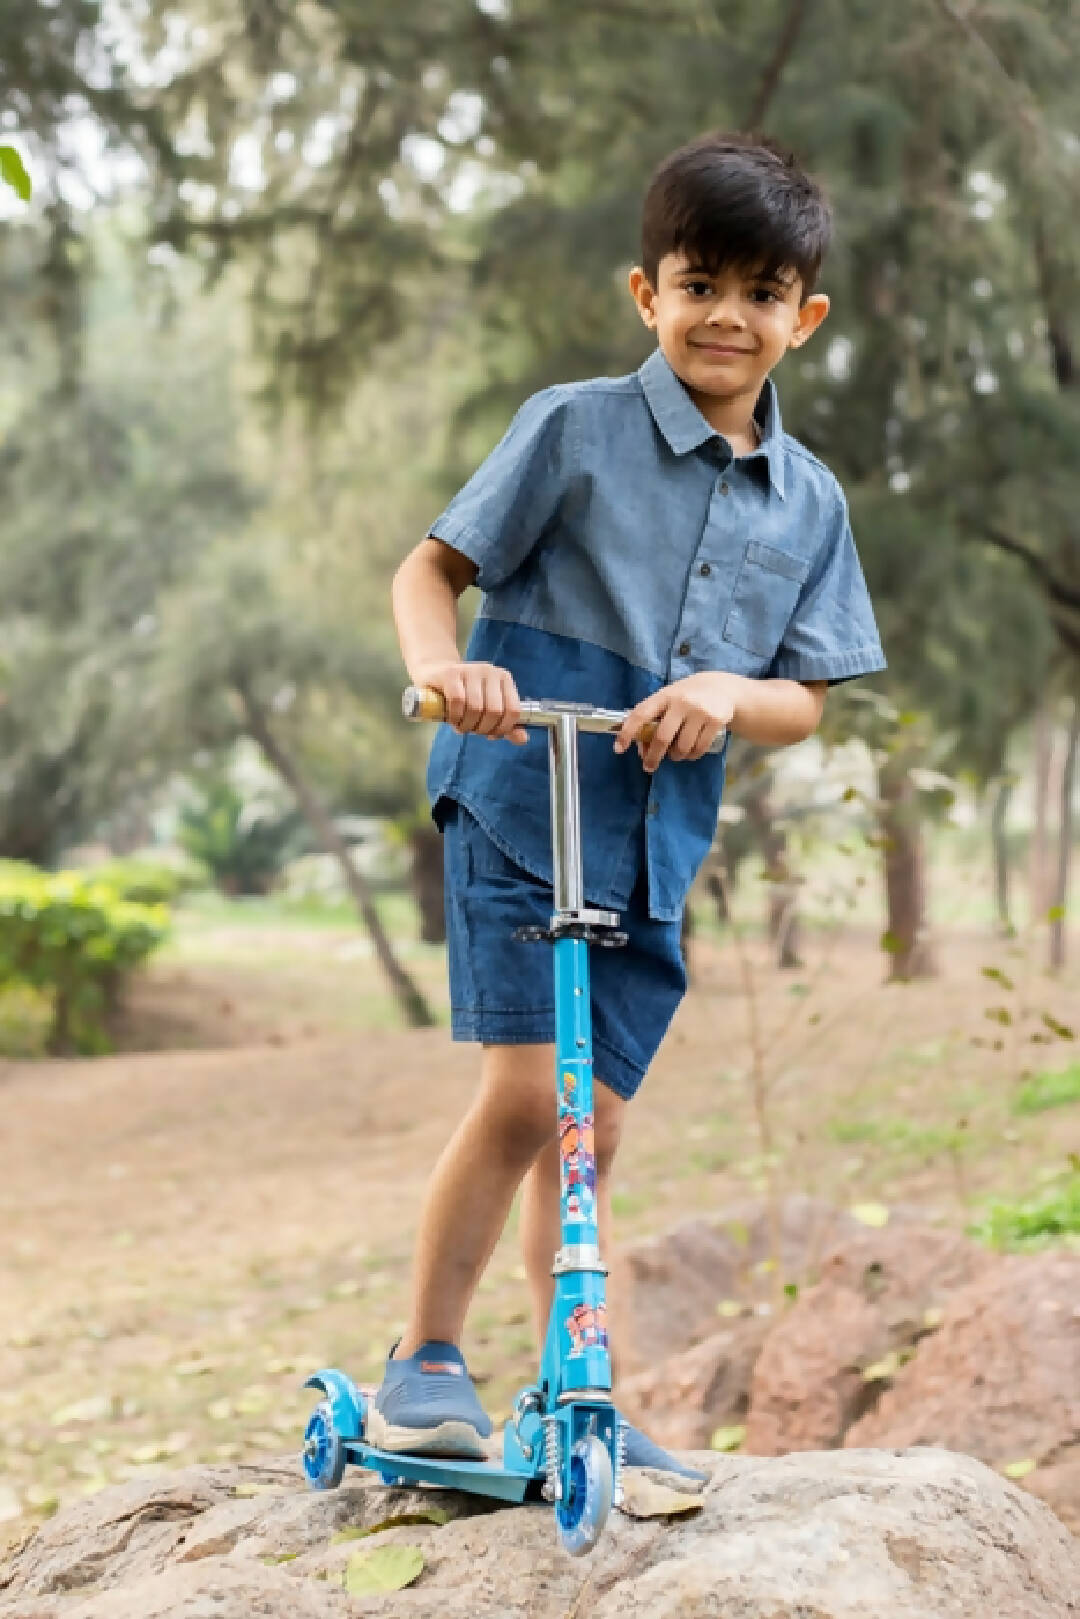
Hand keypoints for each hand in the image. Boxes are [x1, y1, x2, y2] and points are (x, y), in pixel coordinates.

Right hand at [413, 659, 526, 744]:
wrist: (435, 674)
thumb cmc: (464, 696)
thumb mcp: (487, 710)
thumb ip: (506, 725)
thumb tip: (523, 739)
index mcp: (504, 679)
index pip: (513, 710)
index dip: (502, 729)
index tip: (490, 734)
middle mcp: (490, 671)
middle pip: (494, 711)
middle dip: (482, 729)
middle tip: (472, 730)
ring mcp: (471, 670)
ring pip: (475, 708)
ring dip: (467, 725)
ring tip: (461, 726)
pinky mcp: (451, 673)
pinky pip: (457, 701)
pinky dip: (455, 716)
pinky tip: (452, 719)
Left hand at [613, 672, 740, 771]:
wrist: (722, 688)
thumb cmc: (687, 697)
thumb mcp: (668, 701)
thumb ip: (653, 722)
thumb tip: (642, 750)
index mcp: (664, 696)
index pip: (641, 714)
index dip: (627, 732)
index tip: (619, 749)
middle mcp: (681, 702)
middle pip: (662, 737)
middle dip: (653, 756)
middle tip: (649, 767)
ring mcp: (700, 711)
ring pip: (682, 747)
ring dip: (675, 756)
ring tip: (675, 754)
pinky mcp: (716, 721)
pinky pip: (699, 749)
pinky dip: (691, 756)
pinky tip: (690, 752)